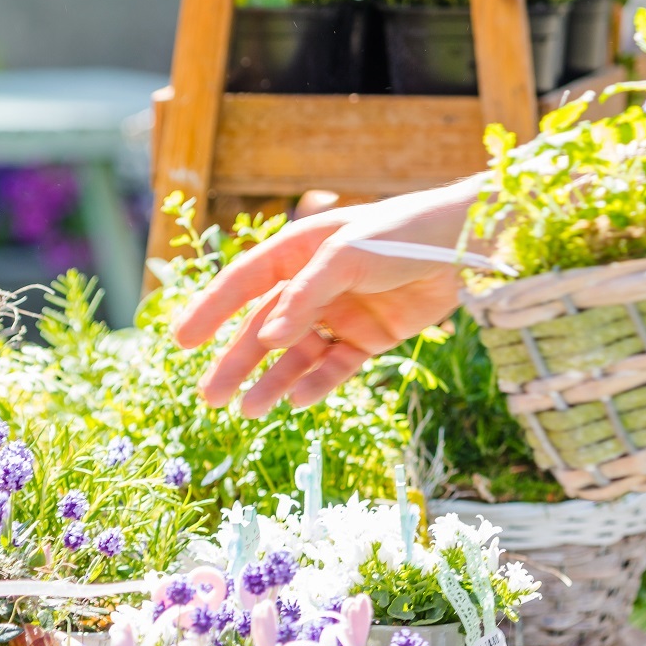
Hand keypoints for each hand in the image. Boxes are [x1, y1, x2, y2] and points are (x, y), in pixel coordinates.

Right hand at [171, 188, 472, 416]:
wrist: (464, 246)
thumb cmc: (401, 234)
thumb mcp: (346, 256)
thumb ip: (305, 297)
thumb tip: (268, 340)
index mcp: (298, 252)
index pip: (242, 283)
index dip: (210, 310)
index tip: (181, 341)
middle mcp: (313, 285)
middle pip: (263, 329)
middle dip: (235, 362)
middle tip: (209, 397)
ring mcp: (339, 314)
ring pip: (295, 356)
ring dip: (271, 382)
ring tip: (247, 411)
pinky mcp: (368, 339)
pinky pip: (333, 367)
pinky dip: (314, 384)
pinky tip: (296, 402)